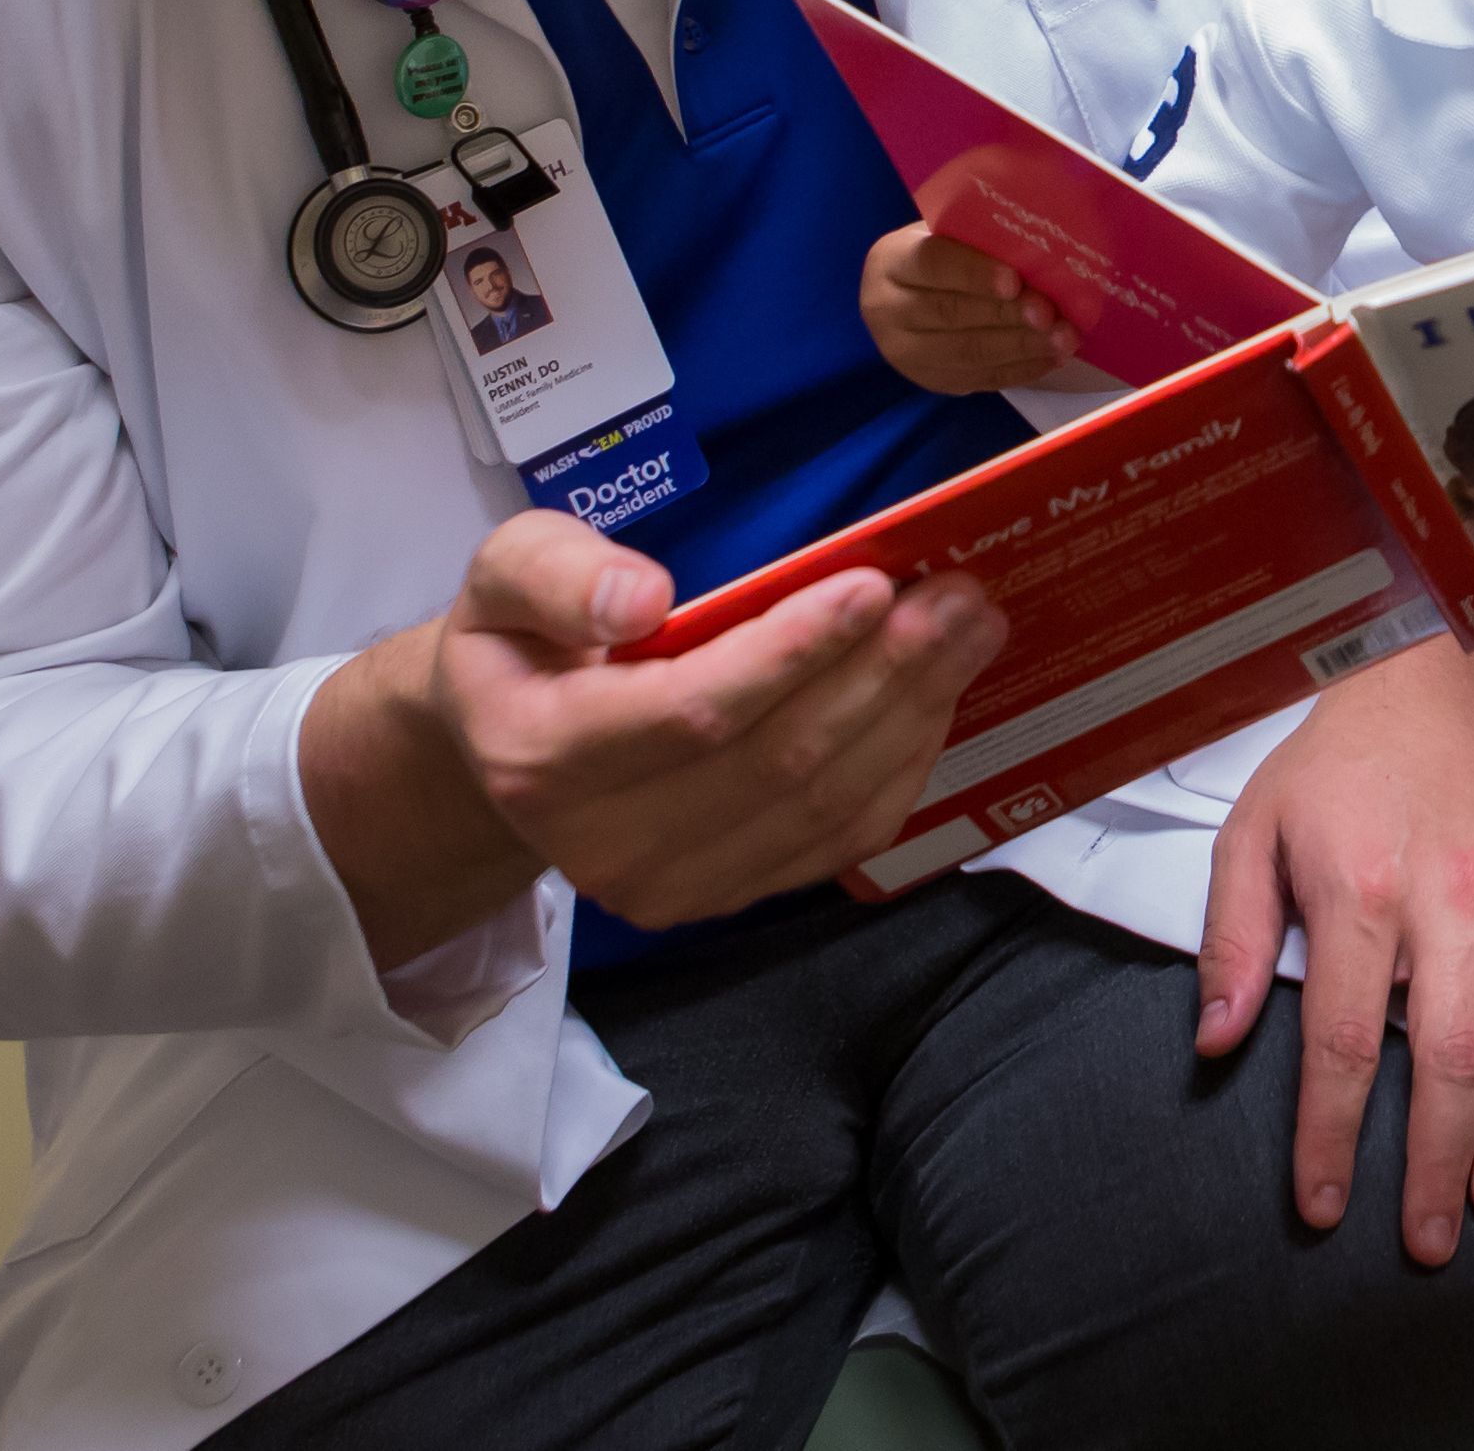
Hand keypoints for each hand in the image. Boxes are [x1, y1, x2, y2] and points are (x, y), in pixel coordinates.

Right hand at [309, 509, 1007, 965]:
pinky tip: (938, 694)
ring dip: (913, 713)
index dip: (791, 652)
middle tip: (959, 593)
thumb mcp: (502, 575)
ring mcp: (674, 888)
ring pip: (823, 805)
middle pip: (779, 762)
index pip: (694, 713)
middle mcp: (608, 845)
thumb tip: (644, 599)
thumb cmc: (519, 641)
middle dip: (884, 672)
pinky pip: (840, 841)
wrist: (504, 748)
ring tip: (971, 626)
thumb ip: (557, 575)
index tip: (872, 585)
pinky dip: (904, 764)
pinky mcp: (729, 898)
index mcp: (545, 758)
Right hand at [861, 223, 1079, 394]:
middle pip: (951, 314)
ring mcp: (905, 353)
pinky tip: (1053, 357)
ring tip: (1064, 338)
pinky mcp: (932, 380)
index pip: (932, 265)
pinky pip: (980, 379)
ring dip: (1022, 347)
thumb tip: (1042, 249)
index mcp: (891, 261)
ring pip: (968, 353)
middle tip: (1050, 313)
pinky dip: (1022, 370)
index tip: (1014, 281)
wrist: (907, 295)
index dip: (974, 273)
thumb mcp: (946, 234)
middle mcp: (888, 310)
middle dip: (1007, 315)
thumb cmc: (941, 252)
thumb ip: (979, 239)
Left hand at [1193, 642, 1473, 1264]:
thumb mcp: (1256, 825)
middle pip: (1448, 1059)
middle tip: (1424, 1240)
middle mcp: (1452, 901)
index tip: (1320, 1204)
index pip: (1342, 1040)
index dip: (1329, 1133)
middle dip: (1433, 1162)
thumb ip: (1233, 934)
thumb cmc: (1343, 754)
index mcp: (1362, 889)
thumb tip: (1213, 1037)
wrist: (1449, 668)